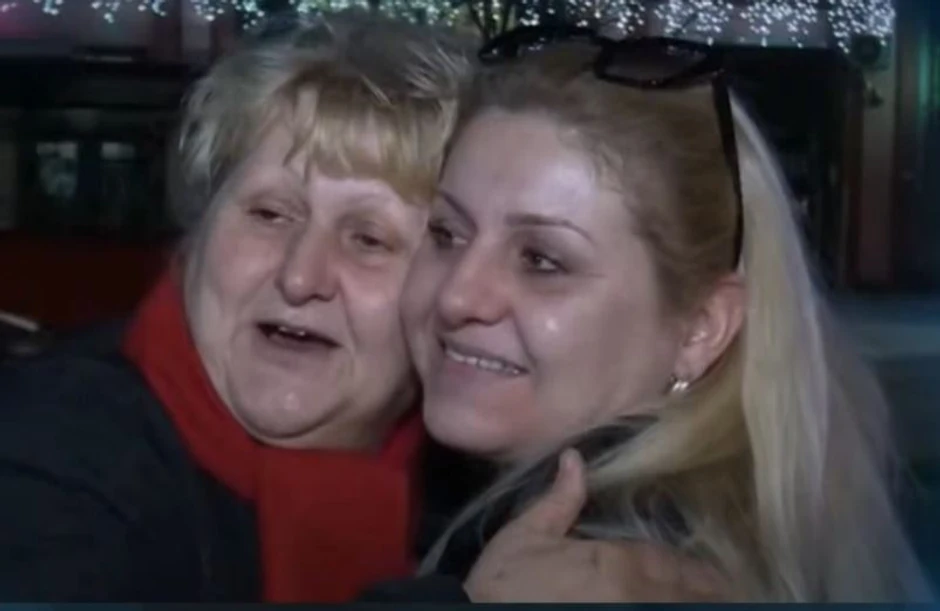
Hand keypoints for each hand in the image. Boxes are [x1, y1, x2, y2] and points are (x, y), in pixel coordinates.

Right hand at [463, 449, 730, 601]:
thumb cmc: (503, 584)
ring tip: (728, 601)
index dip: (697, 574)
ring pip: (681, 609)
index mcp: (617, 562)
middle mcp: (636, 593)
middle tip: (735, 592)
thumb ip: (558, 500)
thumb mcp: (524, 536)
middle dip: (712, 592)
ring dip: (703, 603)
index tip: (719, 578)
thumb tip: (574, 459)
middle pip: (687, 594)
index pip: (671, 565)